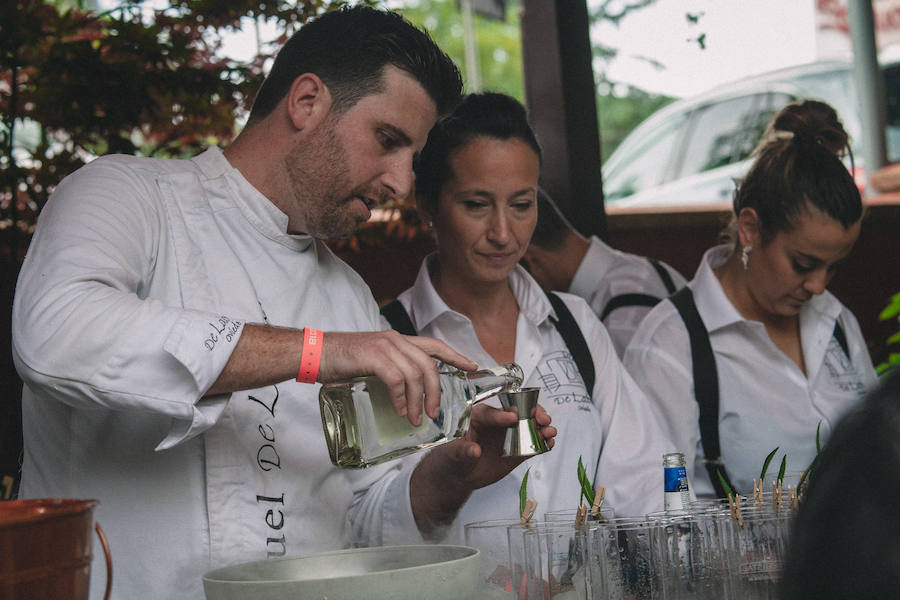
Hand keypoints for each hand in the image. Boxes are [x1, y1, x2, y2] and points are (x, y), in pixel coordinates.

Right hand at [318, 330, 477, 425]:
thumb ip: (390, 371)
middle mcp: (395, 340)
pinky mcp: (373, 356)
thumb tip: (403, 395)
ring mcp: (384, 346)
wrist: (313, 353)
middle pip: (429, 364)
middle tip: (435, 412)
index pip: (434, 345)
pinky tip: (400, 411)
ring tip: (416, 419)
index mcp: (397, 341)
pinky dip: (401, 398)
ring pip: (416, 374)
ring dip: (419, 400)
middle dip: (436, 391)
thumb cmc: (339, 361)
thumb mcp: (371, 362)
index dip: (455, 356)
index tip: (472, 367)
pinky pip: (397, 379)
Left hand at [447, 402, 556, 488]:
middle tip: (541, 418)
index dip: (502, 414)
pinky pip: (532, 444)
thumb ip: (463, 451)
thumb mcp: (452, 454)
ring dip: (541, 426)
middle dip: (531, 413)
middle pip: (517, 411)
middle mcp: (497, 423)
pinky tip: (549, 443)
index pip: (491, 413)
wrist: (459, 475)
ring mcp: (509, 435)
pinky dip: (542, 443)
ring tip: (549, 431)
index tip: (513, 417)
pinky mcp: (517, 450)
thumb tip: (474, 450)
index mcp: (478, 417)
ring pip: (528, 426)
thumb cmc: (451, 457)